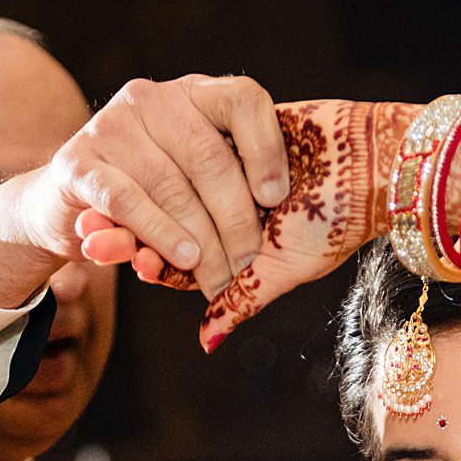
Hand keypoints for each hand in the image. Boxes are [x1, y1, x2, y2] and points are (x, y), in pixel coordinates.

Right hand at [0, 73, 291, 303]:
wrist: (66, 204)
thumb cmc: (147, 196)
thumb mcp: (193, 180)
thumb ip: (226, 185)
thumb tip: (277, 214)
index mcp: (192, 94)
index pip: (242, 99)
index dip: (266, 148)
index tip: (276, 199)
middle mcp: (151, 99)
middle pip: (209, 158)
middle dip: (235, 222)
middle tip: (248, 267)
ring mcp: (110, 126)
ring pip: (171, 187)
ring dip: (202, 242)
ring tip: (220, 278)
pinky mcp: (76, 163)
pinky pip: (127, 201)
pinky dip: (159, 234)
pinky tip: (183, 259)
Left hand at [76, 99, 415, 351]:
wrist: (376, 164)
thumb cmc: (338, 221)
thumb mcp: (287, 265)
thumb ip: (243, 295)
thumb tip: (206, 341)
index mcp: (226, 241)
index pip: (168, 251)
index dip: (132, 250)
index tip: (96, 250)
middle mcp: (219, 203)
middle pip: (160, 218)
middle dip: (123, 229)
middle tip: (84, 237)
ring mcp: (225, 161)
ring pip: (168, 178)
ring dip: (139, 197)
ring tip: (100, 204)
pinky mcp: (235, 120)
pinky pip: (195, 139)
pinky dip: (173, 161)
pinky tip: (141, 164)